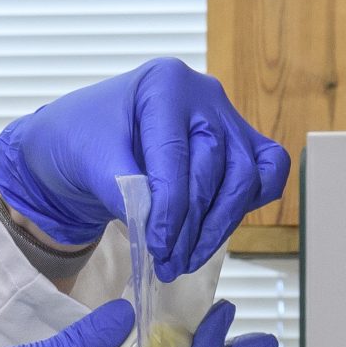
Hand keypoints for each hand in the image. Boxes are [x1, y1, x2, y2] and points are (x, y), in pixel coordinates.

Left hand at [0, 58, 290, 278]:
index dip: (170, 206)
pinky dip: (247, 205)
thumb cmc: (79, 140)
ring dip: (218, 227)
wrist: (81, 143)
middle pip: (216, 165)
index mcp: (164, 83)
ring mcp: (227, 118)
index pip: (176, 153)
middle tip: (169, 263)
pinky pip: (266, 174)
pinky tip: (214, 233)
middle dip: (192, 224)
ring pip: (245, 176)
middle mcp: (203, 94)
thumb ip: (121, 188)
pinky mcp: (240, 144)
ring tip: (184, 261)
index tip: (158, 246)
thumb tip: (156, 226)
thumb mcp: (87, 159)